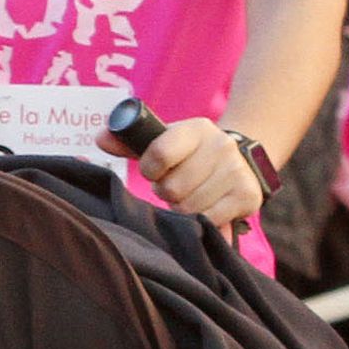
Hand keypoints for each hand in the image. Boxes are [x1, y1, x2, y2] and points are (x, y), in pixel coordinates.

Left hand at [96, 115, 263, 230]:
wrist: (240, 162)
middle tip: (175, 186)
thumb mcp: (164, 142)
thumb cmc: (190, 155)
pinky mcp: (247, 195)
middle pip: (173, 188)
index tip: (153, 171)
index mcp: (196, 128)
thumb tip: (100, 138)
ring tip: (190, 195)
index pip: (159, 153)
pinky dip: (202, 220)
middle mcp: (220, 145)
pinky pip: (211, 220)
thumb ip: (130, 143)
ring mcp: (236, 171)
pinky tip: (206, 206)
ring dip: (183, 207)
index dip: (149, 170)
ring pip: (190, 207)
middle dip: (167, 192)